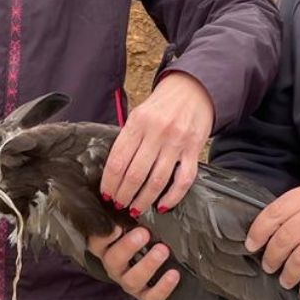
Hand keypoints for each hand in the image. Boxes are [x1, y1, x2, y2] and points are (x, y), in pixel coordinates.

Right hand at [87, 226, 177, 299]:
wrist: (157, 266)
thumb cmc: (140, 238)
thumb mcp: (129, 226)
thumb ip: (125, 217)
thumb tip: (128, 204)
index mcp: (105, 248)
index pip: (97, 241)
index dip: (104, 236)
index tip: (117, 227)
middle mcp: (114, 266)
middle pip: (113, 260)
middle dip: (128, 246)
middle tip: (144, 232)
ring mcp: (128, 282)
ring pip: (131, 279)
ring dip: (148, 264)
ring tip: (163, 250)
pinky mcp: (145, 296)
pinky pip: (151, 297)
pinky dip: (163, 286)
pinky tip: (173, 273)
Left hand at [99, 71, 214, 214]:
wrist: (192, 90)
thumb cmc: (160, 106)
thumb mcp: (138, 115)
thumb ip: (128, 138)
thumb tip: (114, 169)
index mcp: (137, 123)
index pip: (118, 159)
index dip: (110, 181)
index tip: (106, 194)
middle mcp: (156, 133)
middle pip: (135, 173)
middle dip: (124, 194)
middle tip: (118, 205)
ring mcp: (177, 143)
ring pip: (157, 180)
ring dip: (144, 199)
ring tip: (134, 209)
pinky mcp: (194, 150)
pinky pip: (183, 180)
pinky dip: (173, 197)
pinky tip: (162, 206)